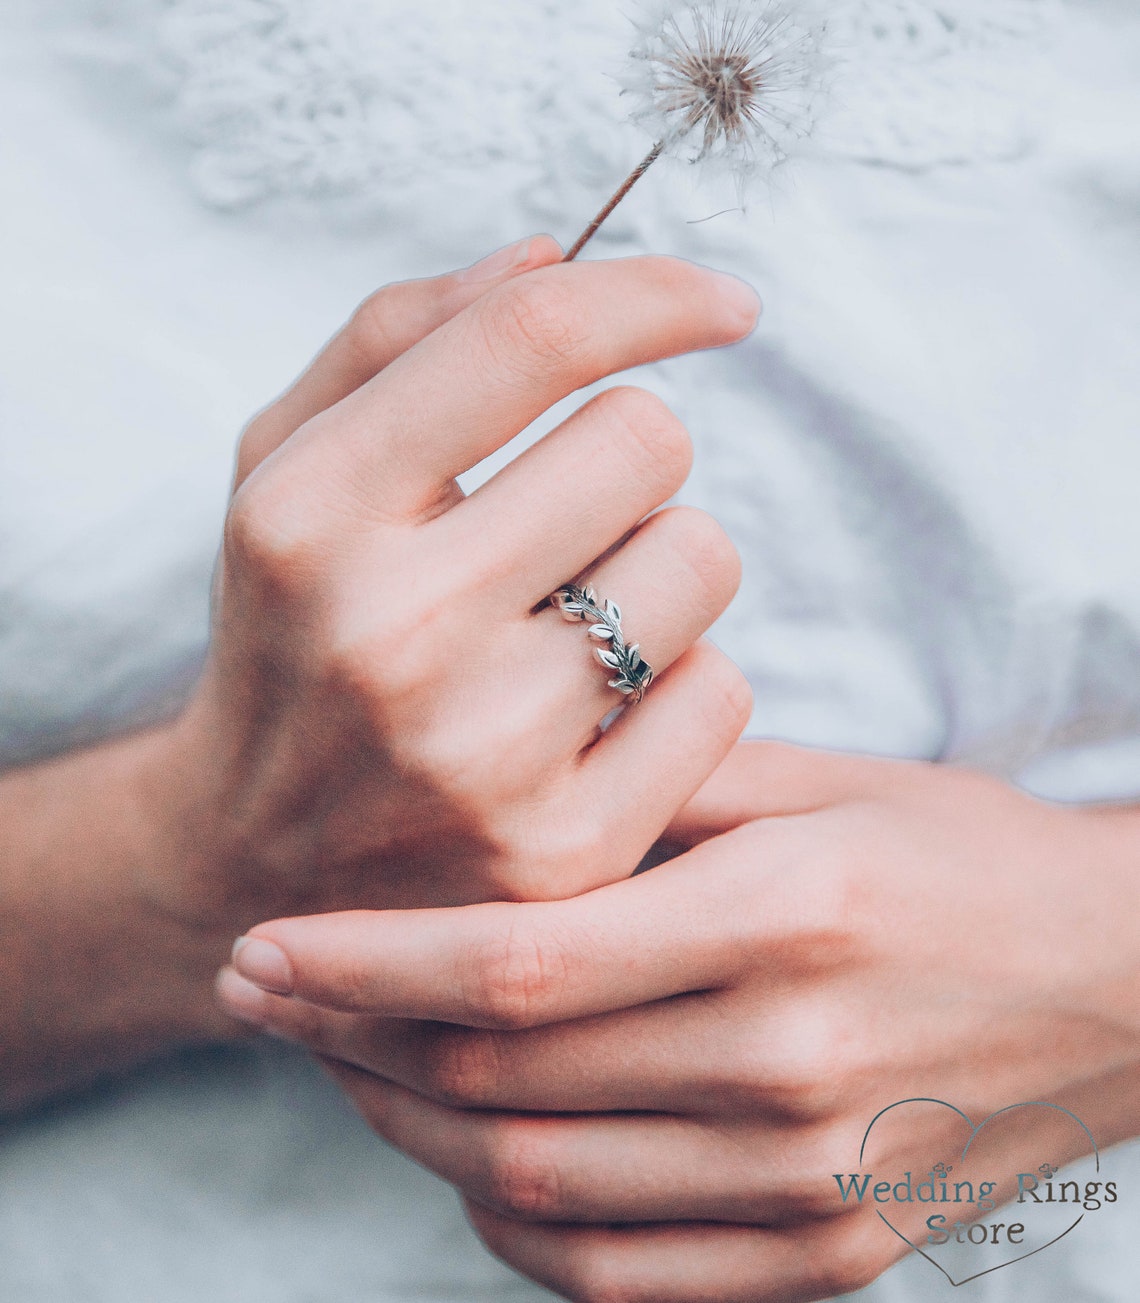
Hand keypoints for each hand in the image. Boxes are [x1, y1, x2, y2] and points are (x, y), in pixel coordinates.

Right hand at [140, 238, 759, 929]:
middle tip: (571, 520)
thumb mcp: (289, 472)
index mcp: (309, 514)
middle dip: (628, 461)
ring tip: (574, 621)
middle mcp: (387, 633)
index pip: (530, 338)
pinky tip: (599, 718)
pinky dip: (680, 685)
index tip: (724, 306)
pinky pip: (720, 692)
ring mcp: (479, 756)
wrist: (261, 861)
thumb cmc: (294, 633)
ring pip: (701, 561)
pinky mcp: (563, 851)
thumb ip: (395, 338)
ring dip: (660, 571)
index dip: (653, 294)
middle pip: (646, 441)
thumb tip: (550, 246)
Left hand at [216, 743, 1139, 1301]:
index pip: (517, 964)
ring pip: (539, 1189)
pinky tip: (469, 1165)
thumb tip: (513, 816)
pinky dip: (513, 1227)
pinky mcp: (831, 1255)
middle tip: (269, 998)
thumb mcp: (824, 785)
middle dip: (350, 1042)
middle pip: (505, 1083)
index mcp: (783, 915)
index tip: (263, 949)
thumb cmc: (961, 853)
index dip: (364, 966)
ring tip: (344, 1069)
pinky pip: (621, 1278)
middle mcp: (788, 1062)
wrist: (1117, 979)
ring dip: (410, 1132)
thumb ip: (664, 797)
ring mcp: (811, 1181)